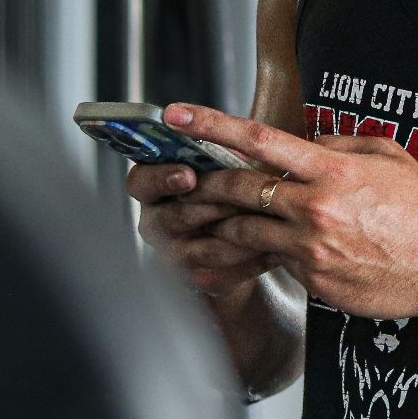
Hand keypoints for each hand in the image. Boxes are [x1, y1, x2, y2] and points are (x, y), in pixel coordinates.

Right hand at [126, 156, 269, 297]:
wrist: (241, 240)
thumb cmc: (230, 190)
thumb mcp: (225, 166)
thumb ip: (222, 155)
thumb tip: (238, 141)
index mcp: (155, 187)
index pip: (141, 181)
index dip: (161, 178)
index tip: (188, 175)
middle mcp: (157, 221)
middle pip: (175, 216)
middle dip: (211, 206)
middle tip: (239, 199)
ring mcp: (176, 253)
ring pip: (204, 247)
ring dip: (237, 232)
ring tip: (267, 221)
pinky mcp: (199, 278)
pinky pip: (224, 272)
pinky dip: (252, 259)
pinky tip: (276, 248)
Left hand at [162, 104, 417, 319]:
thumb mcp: (390, 158)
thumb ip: (342, 145)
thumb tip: (307, 143)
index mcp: (332, 172)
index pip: (258, 140)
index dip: (210, 125)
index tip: (177, 114)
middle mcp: (314, 209)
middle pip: (238, 189)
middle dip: (206, 182)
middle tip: (188, 178)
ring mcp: (311, 250)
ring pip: (244, 232)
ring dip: (224, 224)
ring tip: (214, 219)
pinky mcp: (313, 282)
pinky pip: (275, 262)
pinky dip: (266, 253)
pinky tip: (269, 250)